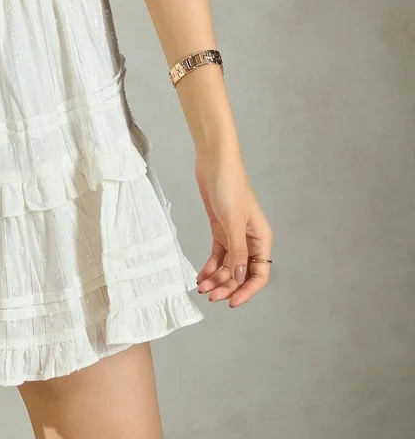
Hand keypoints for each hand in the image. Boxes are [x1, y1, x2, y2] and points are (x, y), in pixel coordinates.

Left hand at [193, 148, 272, 307]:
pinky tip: (201, 276)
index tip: (232, 302)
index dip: (247, 291)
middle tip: (211, 296)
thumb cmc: (229, 186)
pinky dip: (210, 267)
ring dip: (217, 278)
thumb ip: (237, 251)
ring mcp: (234, 234)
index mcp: (261, 238)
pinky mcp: (220, 228)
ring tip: (202, 288)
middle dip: (227, 286)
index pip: (259, 274)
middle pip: (242, 272)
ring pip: (228, 266)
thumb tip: (241, 278)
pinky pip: (218, 254)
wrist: (214, 161)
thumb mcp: (233, 221)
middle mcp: (250, 239)